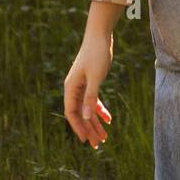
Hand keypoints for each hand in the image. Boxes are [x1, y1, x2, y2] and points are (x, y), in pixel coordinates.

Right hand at [64, 34, 113, 148]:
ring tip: (104, 137)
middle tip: (98, 144)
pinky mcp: (90, 81)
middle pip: (80, 113)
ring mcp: (82, 85)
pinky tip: (108, 119)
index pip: (72, 113)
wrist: (100, 35)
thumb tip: (86, 117)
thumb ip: (90, 97)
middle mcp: (74, 88)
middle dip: (88, 129)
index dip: (78, 127)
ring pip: (87, 109)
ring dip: (95, 122)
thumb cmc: (97, 54)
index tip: (86, 140)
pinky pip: (93, 100)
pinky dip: (100, 110)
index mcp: (71, 88)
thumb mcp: (96, 77)